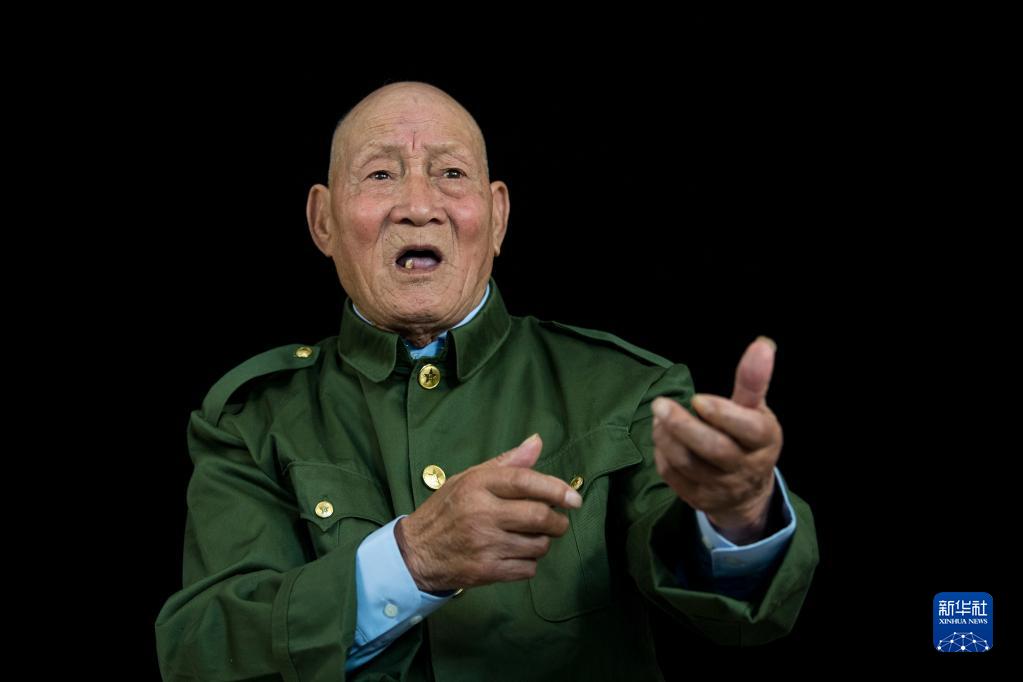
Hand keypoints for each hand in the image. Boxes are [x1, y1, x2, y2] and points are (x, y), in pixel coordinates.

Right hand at [395, 433, 582, 591]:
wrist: (416, 552)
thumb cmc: (447, 510)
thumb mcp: (469, 478)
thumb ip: (506, 463)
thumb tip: (537, 442)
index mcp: (477, 484)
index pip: (525, 481)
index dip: (555, 488)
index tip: (573, 498)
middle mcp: (481, 513)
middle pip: (538, 516)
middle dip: (558, 520)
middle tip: (558, 521)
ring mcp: (485, 544)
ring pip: (538, 545)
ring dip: (543, 542)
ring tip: (531, 537)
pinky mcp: (487, 570)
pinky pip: (528, 568)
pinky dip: (530, 562)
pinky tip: (517, 554)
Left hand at [651, 336, 782, 544]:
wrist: (748, 492)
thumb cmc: (748, 439)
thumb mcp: (756, 410)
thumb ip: (753, 380)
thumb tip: (763, 343)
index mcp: (764, 440)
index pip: (748, 429)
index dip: (723, 414)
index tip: (698, 398)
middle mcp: (746, 467)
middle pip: (715, 449)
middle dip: (684, 426)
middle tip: (660, 404)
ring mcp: (722, 487)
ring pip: (690, 465)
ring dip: (668, 438)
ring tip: (658, 416)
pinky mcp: (700, 499)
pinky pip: (675, 477)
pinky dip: (663, 455)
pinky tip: (660, 436)